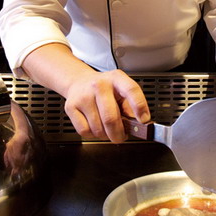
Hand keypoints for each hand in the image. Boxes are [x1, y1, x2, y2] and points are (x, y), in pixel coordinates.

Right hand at [23, 44, 149, 142]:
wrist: (79, 81)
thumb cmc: (105, 89)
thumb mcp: (121, 89)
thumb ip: (131, 105)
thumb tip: (139, 125)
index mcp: (116, 78)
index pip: (131, 90)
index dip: (139, 107)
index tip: (144, 121)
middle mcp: (99, 85)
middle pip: (111, 118)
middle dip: (119, 134)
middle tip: (122, 136)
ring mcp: (83, 96)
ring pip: (98, 129)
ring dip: (106, 135)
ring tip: (108, 128)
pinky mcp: (71, 107)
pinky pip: (85, 131)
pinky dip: (93, 135)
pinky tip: (96, 126)